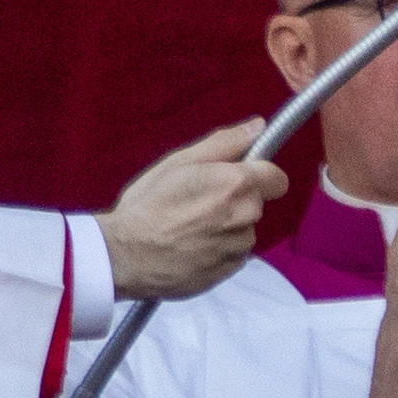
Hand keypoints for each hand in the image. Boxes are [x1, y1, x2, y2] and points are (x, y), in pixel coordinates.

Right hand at [97, 119, 286, 300]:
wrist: (121, 256)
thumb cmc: (146, 205)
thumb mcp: (177, 163)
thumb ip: (223, 143)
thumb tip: (258, 127)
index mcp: (236, 184)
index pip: (277, 178)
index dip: (258, 175)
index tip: (237, 178)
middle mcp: (245, 216)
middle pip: (256, 203)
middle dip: (236, 201)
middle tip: (199, 204)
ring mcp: (238, 247)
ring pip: (244, 230)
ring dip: (227, 228)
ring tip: (190, 230)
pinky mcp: (229, 271)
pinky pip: (234, 255)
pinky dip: (218, 251)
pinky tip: (191, 249)